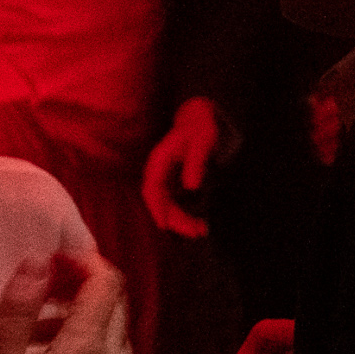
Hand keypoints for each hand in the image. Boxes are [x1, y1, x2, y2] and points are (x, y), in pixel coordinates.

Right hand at [0, 250, 128, 353]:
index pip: (106, 282)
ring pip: (110, 338)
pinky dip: (84, 353)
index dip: (80, 261)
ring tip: (32, 337)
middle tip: (38, 296)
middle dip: (79, 288)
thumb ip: (18, 310)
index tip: (48, 264)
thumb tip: (38, 260)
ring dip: (77, 323)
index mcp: (89, 350)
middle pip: (113, 306)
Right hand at [142, 96, 226, 238]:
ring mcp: (164, 179)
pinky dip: (183, 215)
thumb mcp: (202, 142)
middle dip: (174, 219)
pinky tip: (197, 224)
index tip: (164, 225)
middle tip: (195, 232)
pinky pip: (173, 204)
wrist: (199, 120)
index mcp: (159, 160)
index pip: (151, 188)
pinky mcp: (171, 184)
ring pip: (166, 206)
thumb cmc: (200, 129)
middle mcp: (157, 171)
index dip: (156, 207)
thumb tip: (191, 188)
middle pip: (159, 201)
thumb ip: (196, 162)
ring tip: (200, 231)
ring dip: (180, 221)